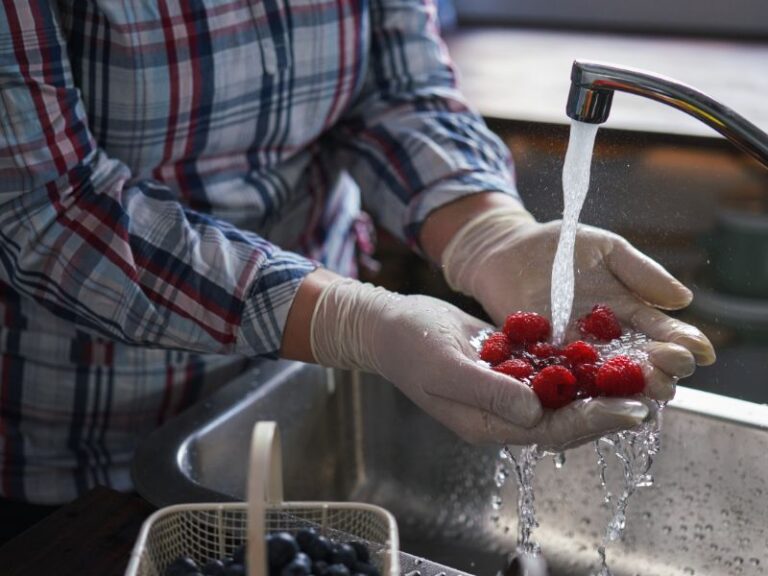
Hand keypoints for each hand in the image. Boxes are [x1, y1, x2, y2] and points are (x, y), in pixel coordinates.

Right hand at [310, 278, 649, 449]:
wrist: (390, 325)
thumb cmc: (410, 346)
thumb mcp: (444, 367)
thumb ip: (487, 391)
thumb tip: (534, 414)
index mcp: (487, 424)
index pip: (548, 431)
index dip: (591, 422)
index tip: (629, 409)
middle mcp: (503, 414)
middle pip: (565, 419)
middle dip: (607, 407)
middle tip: (652, 393)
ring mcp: (507, 391)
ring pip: (562, 395)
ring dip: (598, 386)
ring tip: (639, 374)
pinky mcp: (510, 366)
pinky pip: (550, 370)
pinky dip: (577, 363)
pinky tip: (605, 349)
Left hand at [441, 206, 715, 399]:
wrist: (508, 250)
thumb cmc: (561, 246)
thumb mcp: (606, 249)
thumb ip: (641, 272)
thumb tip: (685, 300)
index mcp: (629, 312)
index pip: (662, 333)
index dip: (682, 343)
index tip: (699, 352)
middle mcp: (607, 340)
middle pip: (640, 362)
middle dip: (660, 370)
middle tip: (672, 375)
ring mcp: (575, 352)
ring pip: (606, 376)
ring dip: (627, 385)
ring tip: (647, 390)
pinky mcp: (542, 358)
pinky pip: (563, 375)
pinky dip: (579, 385)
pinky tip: (596, 394)